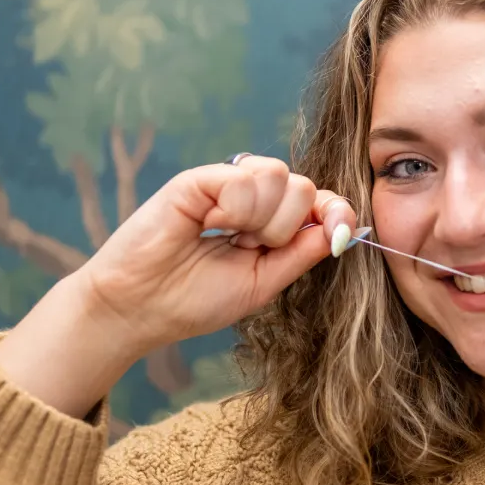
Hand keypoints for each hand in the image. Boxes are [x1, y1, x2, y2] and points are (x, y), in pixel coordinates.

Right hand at [72, 155, 356, 357]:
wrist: (140, 308)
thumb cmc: (193, 300)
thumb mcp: (264, 282)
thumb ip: (302, 254)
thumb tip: (344, 229)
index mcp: (268, 223)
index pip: (317, 200)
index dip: (336, 211)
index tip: (339, 235)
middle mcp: (250, 198)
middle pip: (303, 186)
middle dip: (287, 227)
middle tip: (250, 248)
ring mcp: (224, 184)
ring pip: (280, 176)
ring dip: (263, 219)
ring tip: (229, 237)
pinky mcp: (198, 178)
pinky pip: (244, 178)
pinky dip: (237, 208)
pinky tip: (210, 223)